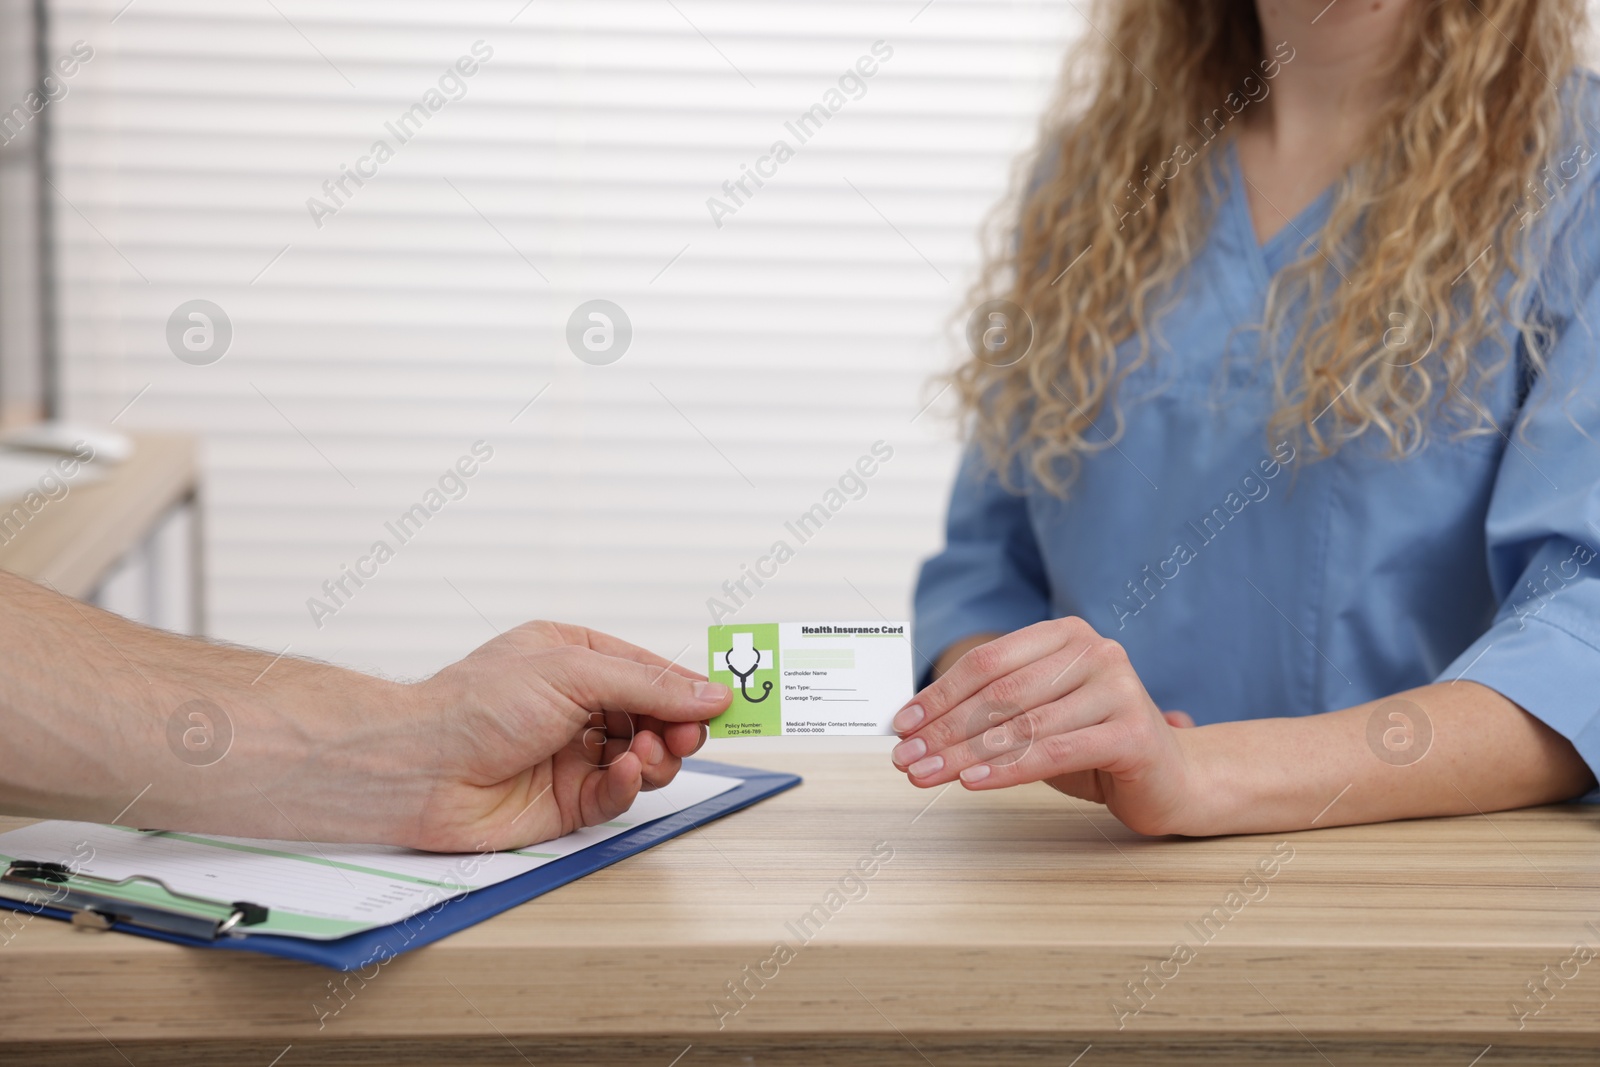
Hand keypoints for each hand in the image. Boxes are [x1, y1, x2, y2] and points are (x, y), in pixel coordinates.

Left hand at [382, 622, 729, 850]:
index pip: (650, 672)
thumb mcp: (574, 671)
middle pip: (654, 718)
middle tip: (688, 736)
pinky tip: (624, 773)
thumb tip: (709, 692)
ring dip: (656, 756)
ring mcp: (573, 755)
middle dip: (677, 727)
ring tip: (647, 753)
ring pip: (644, 759)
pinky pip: (618, 795)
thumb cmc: (476, 705)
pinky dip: (629, 785)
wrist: (421, 769)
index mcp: (576, 658)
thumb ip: (648, 684)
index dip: (688, 689)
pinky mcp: (567, 802)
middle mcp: (577, 706)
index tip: (725, 703)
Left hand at [889, 617, 1201, 834]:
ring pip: (1022, 725)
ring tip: (927, 775)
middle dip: (944, 729)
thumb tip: (917, 726)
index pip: (987, 662)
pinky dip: (1007, 769)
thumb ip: (991, 711)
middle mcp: (1096, 652)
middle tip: (905, 758)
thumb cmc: (1094, 746)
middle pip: (1000, 693)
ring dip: (964, 754)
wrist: (1172, 778)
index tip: (902, 725)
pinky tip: (972, 782)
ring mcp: (1119, 688)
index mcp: (1066, 635)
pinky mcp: (1132, 732)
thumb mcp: (1037, 718)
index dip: (939, 694)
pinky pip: (1054, 752)